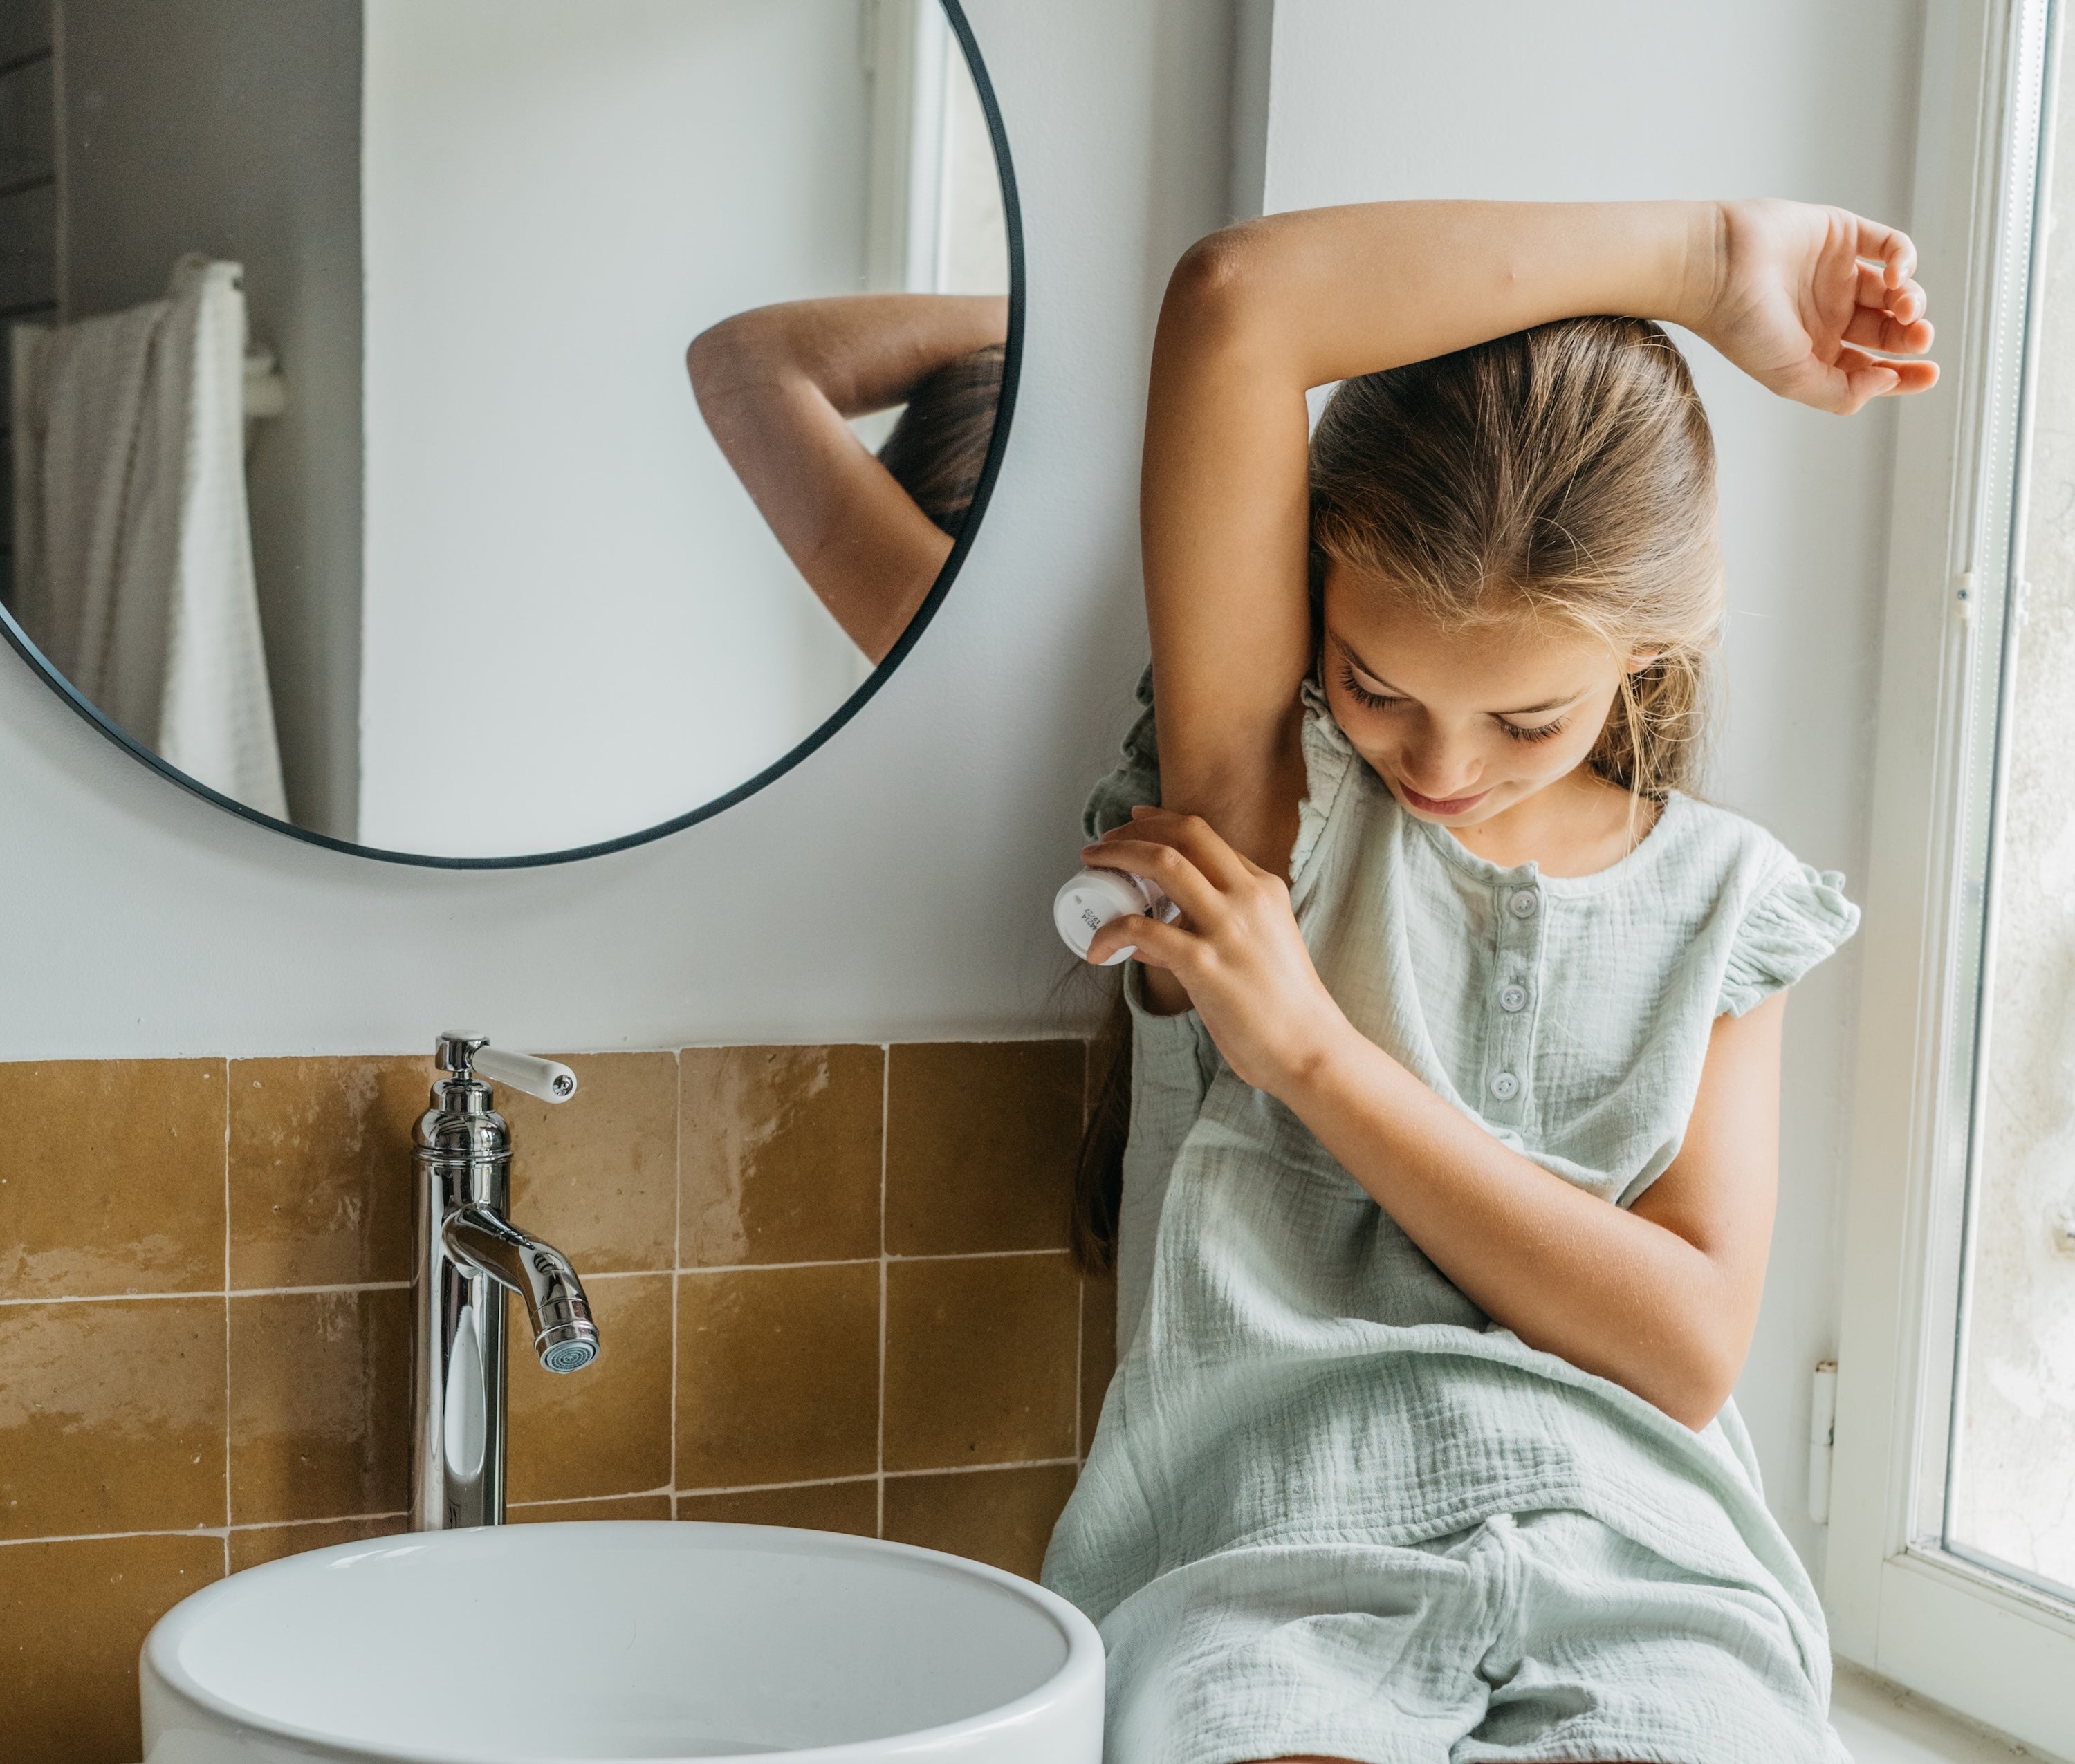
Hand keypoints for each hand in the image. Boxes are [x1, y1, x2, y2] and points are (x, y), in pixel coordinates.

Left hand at [1082, 806, 1351, 1095]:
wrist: (1310, 1048)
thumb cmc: (1284, 1007)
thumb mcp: (1262, 947)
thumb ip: (1211, 930)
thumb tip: (1149, 933)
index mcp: (1264, 888)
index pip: (1207, 836)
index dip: (1162, 821)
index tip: (1135, 821)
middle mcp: (1248, 896)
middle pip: (1183, 835)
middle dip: (1133, 830)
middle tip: (1102, 845)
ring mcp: (1226, 926)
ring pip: (1162, 863)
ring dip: (1118, 856)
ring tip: (1091, 867)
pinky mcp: (1204, 963)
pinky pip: (1141, 929)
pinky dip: (1110, 932)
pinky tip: (1097, 948)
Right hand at [1687, 199, 1936, 413]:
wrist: (1716, 270)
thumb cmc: (1741, 327)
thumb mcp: (1792, 380)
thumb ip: (1842, 393)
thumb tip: (1888, 379)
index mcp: (1816, 352)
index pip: (1873, 366)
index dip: (1905, 374)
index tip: (1929, 374)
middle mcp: (1829, 314)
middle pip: (1889, 329)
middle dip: (1912, 335)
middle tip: (1919, 337)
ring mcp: (1837, 273)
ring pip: (1895, 289)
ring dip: (1912, 300)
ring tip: (1905, 308)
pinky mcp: (1842, 235)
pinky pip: (1889, 245)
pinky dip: (1904, 259)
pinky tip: (1896, 275)